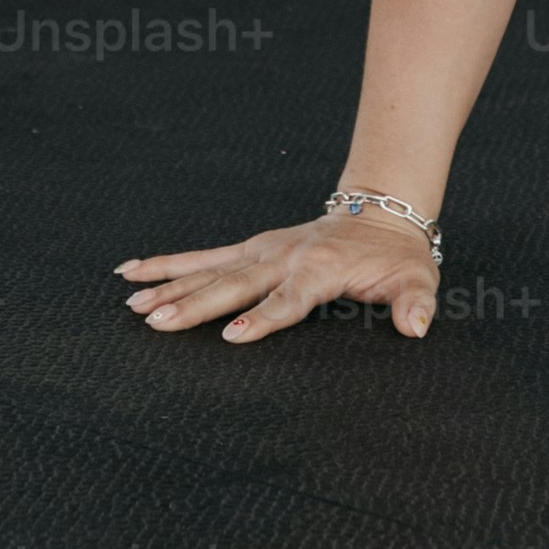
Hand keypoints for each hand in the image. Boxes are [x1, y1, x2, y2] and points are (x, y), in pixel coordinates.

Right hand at [118, 201, 442, 341]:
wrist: (382, 213)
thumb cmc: (398, 255)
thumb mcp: (417, 279)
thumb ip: (414, 303)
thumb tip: (417, 327)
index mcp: (319, 271)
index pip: (287, 300)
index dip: (262, 318)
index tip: (232, 335)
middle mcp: (283, 259)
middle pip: (233, 285)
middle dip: (194, 305)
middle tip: (156, 321)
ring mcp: (262, 251)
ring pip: (208, 271)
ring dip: (169, 287)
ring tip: (131, 303)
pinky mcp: (249, 249)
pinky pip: (203, 258)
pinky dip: (167, 264)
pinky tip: (132, 272)